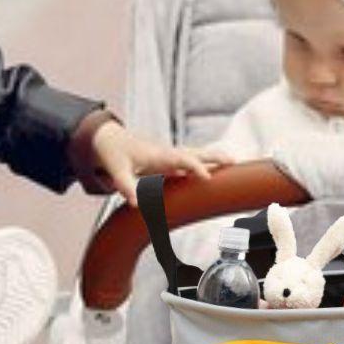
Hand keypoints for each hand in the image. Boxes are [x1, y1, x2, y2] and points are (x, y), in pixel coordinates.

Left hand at [90, 121, 230, 206]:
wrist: (108, 139)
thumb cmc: (113, 153)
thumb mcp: (116, 171)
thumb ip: (126, 187)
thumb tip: (137, 204)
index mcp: (157, 155)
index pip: (181, 159)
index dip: (194, 167)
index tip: (207, 177)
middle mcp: (166, 153)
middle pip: (195, 153)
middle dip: (214, 157)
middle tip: (234, 163)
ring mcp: (169, 156)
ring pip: (195, 155)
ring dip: (214, 159)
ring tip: (234, 164)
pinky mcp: (168, 161)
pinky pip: (190, 162)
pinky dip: (205, 164)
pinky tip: (216, 172)